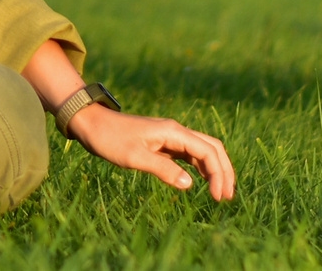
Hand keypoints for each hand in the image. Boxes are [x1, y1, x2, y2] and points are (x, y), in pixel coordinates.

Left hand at [69, 106, 236, 200]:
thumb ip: (163, 170)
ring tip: (221, 193)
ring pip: (203, 151)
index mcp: (173, 132)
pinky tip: (203, 182)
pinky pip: (190, 155)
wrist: (92, 124)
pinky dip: (201, 168)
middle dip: (224, 170)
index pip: (207, 151)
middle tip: (228, 196)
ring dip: (215, 170)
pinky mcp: (164, 144)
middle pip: (212, 148)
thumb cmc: (110, 139)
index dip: (218, 174)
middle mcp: (177, 132)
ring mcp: (171, 137)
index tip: (218, 197)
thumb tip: (190, 184)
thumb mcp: (134, 157)